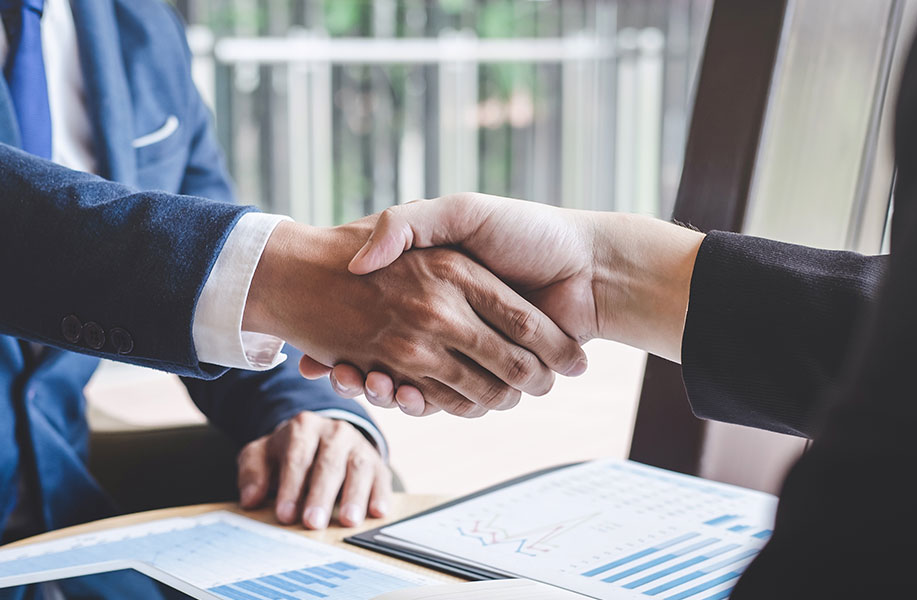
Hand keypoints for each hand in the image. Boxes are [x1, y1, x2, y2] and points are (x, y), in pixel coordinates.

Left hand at [237, 412, 389, 528]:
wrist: (323, 439)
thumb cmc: (290, 453)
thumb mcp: (263, 456)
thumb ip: (252, 473)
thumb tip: (250, 499)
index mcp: (304, 427)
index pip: (297, 458)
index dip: (290, 487)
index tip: (284, 514)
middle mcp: (335, 432)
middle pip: (328, 463)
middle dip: (320, 495)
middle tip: (313, 522)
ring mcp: (358, 446)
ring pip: (358, 468)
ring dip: (354, 496)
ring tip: (347, 521)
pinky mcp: (377, 463)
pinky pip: (381, 477)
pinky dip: (380, 495)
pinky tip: (377, 512)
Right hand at [302, 193, 703, 413]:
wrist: (591, 266)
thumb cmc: (528, 230)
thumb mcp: (460, 211)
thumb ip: (409, 224)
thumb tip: (360, 261)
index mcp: (438, 285)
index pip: (382, 316)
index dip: (352, 334)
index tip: (325, 347)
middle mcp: (449, 320)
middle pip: (393, 357)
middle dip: (365, 370)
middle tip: (341, 373)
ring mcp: (470, 350)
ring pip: (416, 384)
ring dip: (390, 391)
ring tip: (370, 382)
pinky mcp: (494, 376)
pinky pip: (453, 399)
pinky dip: (428, 404)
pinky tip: (405, 394)